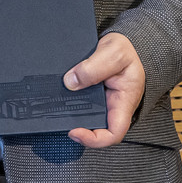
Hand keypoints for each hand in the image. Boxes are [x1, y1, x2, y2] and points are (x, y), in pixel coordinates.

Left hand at [64, 32, 144, 149]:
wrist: (124, 43)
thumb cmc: (126, 50)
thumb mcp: (114, 53)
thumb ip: (94, 68)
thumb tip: (70, 82)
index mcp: (125, 102)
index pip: (114, 134)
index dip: (94, 139)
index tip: (75, 131)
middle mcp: (112, 106)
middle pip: (95, 128)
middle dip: (77, 126)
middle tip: (58, 117)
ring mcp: (102, 102)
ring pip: (85, 115)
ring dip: (71, 113)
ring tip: (55, 106)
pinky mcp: (92, 94)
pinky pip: (80, 102)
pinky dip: (69, 100)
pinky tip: (58, 95)